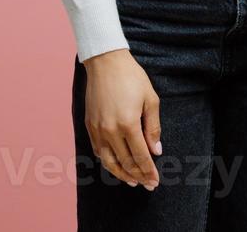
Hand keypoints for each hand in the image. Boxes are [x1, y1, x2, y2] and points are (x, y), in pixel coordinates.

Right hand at [82, 48, 161, 189]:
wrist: (106, 62)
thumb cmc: (131, 77)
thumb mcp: (150, 99)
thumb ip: (153, 127)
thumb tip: (156, 151)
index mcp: (128, 124)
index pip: (141, 156)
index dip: (149, 171)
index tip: (155, 180)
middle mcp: (110, 130)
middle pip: (125, 162)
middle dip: (138, 176)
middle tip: (148, 184)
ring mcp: (97, 129)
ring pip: (109, 161)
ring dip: (121, 174)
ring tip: (132, 181)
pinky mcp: (89, 125)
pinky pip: (98, 150)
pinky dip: (107, 161)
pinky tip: (115, 164)